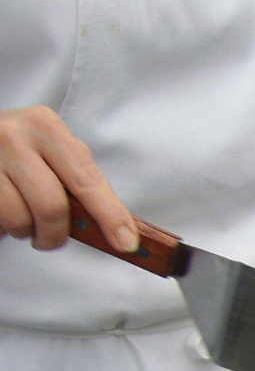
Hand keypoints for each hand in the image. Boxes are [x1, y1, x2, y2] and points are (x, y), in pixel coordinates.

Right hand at [1, 106, 138, 252]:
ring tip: (20, 218)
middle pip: (51, 207)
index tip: (126, 243)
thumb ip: (78, 180)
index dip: (110, 215)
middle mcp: (15, 137)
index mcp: (47, 127)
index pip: (86, 179)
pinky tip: (2, 214)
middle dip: (56, 235)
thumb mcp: (52, 150)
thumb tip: (117, 229)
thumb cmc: (22, 150)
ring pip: (18, 220)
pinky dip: (3, 229)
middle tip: (51, 239)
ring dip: (24, 231)